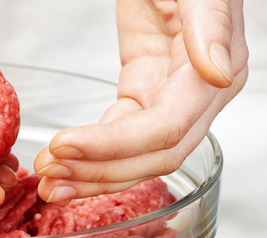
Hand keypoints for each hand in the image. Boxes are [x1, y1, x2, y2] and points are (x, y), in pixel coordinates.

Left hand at [34, 0, 248, 203]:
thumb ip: (210, 24)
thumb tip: (218, 72)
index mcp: (216, 76)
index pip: (166, 130)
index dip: (115, 146)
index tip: (66, 146)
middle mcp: (198, 98)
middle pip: (151, 157)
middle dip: (98, 171)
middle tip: (49, 177)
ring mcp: (169, 98)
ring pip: (134, 156)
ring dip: (89, 174)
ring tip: (48, 184)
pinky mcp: (142, 90)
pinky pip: (118, 133)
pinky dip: (90, 153)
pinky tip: (62, 164)